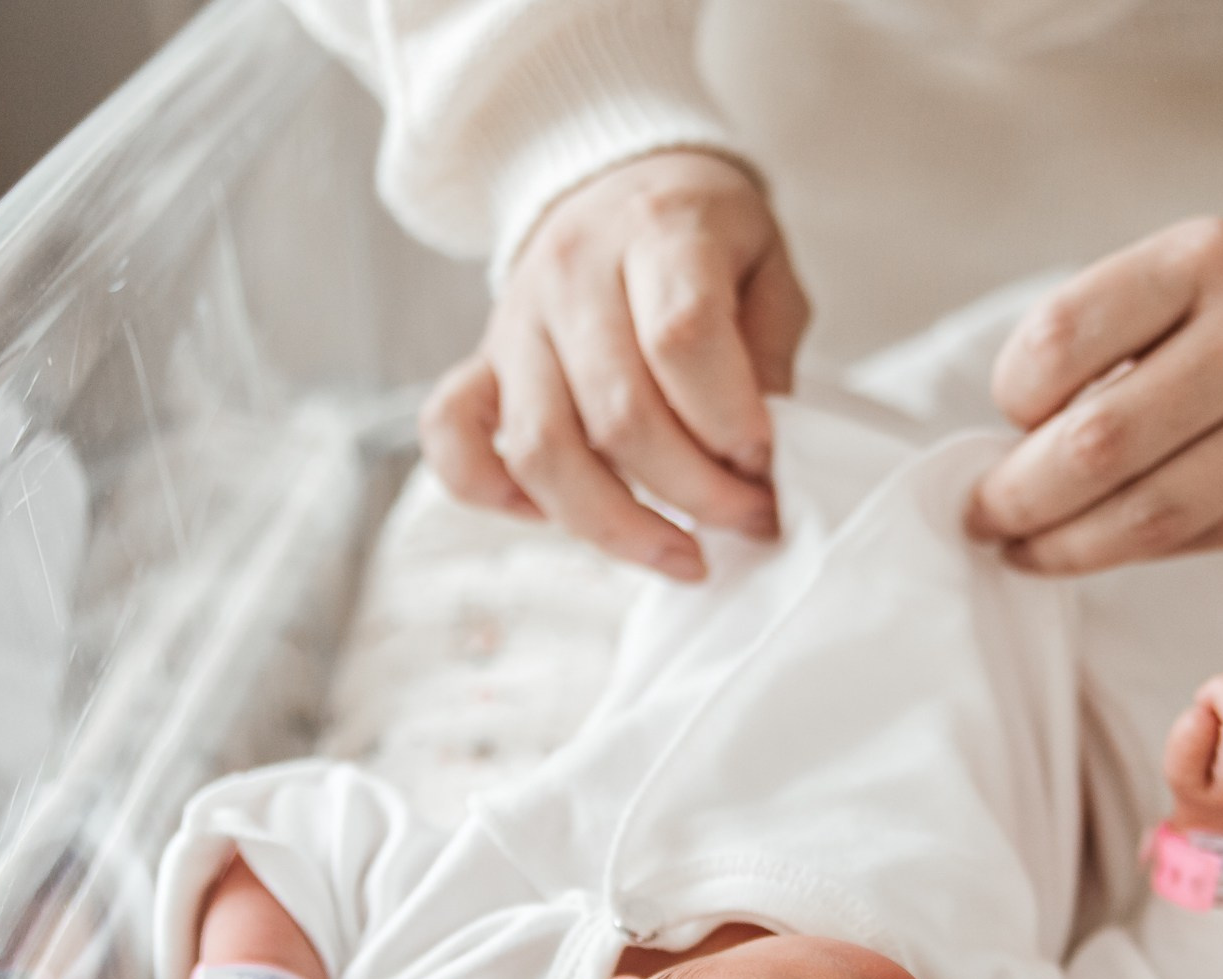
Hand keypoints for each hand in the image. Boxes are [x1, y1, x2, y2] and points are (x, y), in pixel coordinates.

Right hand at [421, 150, 810, 581]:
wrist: (615, 180)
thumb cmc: (704, 234)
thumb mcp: (768, 264)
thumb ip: (768, 352)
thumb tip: (756, 455)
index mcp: (657, 231)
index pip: (682, 339)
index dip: (730, 420)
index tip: (767, 462)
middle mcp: (573, 273)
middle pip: (619, 414)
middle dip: (697, 493)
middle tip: (749, 518)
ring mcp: (517, 322)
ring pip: (543, 451)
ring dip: (618, 525)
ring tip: (682, 553)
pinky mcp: (482, 361)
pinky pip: (453, 440)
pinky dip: (499, 496)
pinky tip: (563, 517)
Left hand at [967, 219, 1222, 572]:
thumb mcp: (1194, 271)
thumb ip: (1109, 338)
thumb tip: (1010, 447)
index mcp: (1206, 258)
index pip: (1063, 338)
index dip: (1013, 395)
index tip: (1007, 419)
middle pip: (1099, 443)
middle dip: (1019, 495)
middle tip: (982, 515)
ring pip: (1151, 512)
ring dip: (1065, 545)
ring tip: (1022, 549)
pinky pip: (1205, 538)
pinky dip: (1136, 551)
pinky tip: (1100, 547)